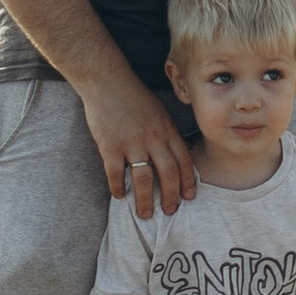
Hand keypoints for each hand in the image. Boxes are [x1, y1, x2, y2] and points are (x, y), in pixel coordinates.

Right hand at [81, 65, 195, 218]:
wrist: (107, 80)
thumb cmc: (133, 95)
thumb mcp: (158, 111)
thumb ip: (166, 133)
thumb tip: (173, 156)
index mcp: (166, 129)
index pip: (183, 160)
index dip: (187, 181)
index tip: (188, 197)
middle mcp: (153, 138)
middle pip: (168, 174)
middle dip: (170, 196)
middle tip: (169, 211)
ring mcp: (131, 142)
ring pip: (143, 179)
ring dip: (145, 200)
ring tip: (145, 214)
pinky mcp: (110, 146)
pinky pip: (116, 174)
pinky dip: (118, 188)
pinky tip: (119, 196)